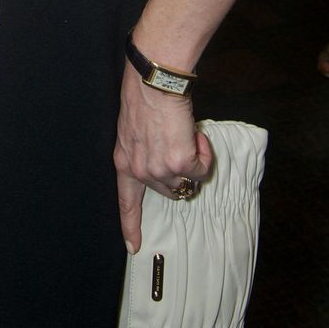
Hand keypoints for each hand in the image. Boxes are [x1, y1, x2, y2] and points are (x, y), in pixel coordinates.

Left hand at [113, 64, 213, 252]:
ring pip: (188, 180)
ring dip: (194, 160)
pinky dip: (204, 152)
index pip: (126, 202)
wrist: (154, 81)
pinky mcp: (180, 163)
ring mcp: (160, 170)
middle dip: (181, 171)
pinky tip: (194, 133)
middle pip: (169, 189)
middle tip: (182, 143)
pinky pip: (202, 169)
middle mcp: (140, 170)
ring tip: (186, 133)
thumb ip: (145, 151)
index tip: (133, 246)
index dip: (130, 225)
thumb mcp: (134, 130)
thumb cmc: (145, 97)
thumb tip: (168, 163)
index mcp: (124, 161)